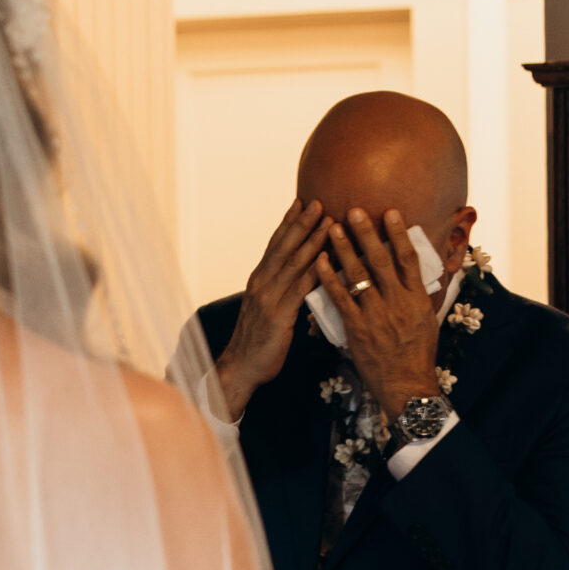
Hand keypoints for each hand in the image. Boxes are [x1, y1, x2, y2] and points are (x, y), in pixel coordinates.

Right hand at [214, 199, 330, 419]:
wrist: (240, 368)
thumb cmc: (258, 341)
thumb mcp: (268, 309)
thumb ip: (280, 290)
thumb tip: (297, 278)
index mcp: (259, 279)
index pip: (275, 244)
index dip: (289, 222)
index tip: (302, 201)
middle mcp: (262, 283)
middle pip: (284, 246)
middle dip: (301, 222)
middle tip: (317, 201)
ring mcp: (269, 298)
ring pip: (293, 263)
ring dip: (312, 240)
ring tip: (327, 221)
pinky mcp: (279, 316)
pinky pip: (299, 289)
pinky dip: (313, 272)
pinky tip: (326, 260)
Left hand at [315, 209, 441, 421]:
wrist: (406, 386)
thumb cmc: (417, 354)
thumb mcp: (427, 320)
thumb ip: (418, 294)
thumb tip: (415, 271)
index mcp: (417, 299)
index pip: (409, 259)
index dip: (399, 234)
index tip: (390, 212)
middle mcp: (398, 303)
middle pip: (381, 261)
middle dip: (366, 233)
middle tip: (353, 210)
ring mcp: (377, 315)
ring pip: (358, 276)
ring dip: (344, 250)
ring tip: (332, 228)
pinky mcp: (358, 329)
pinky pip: (341, 299)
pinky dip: (329, 279)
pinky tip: (320, 262)